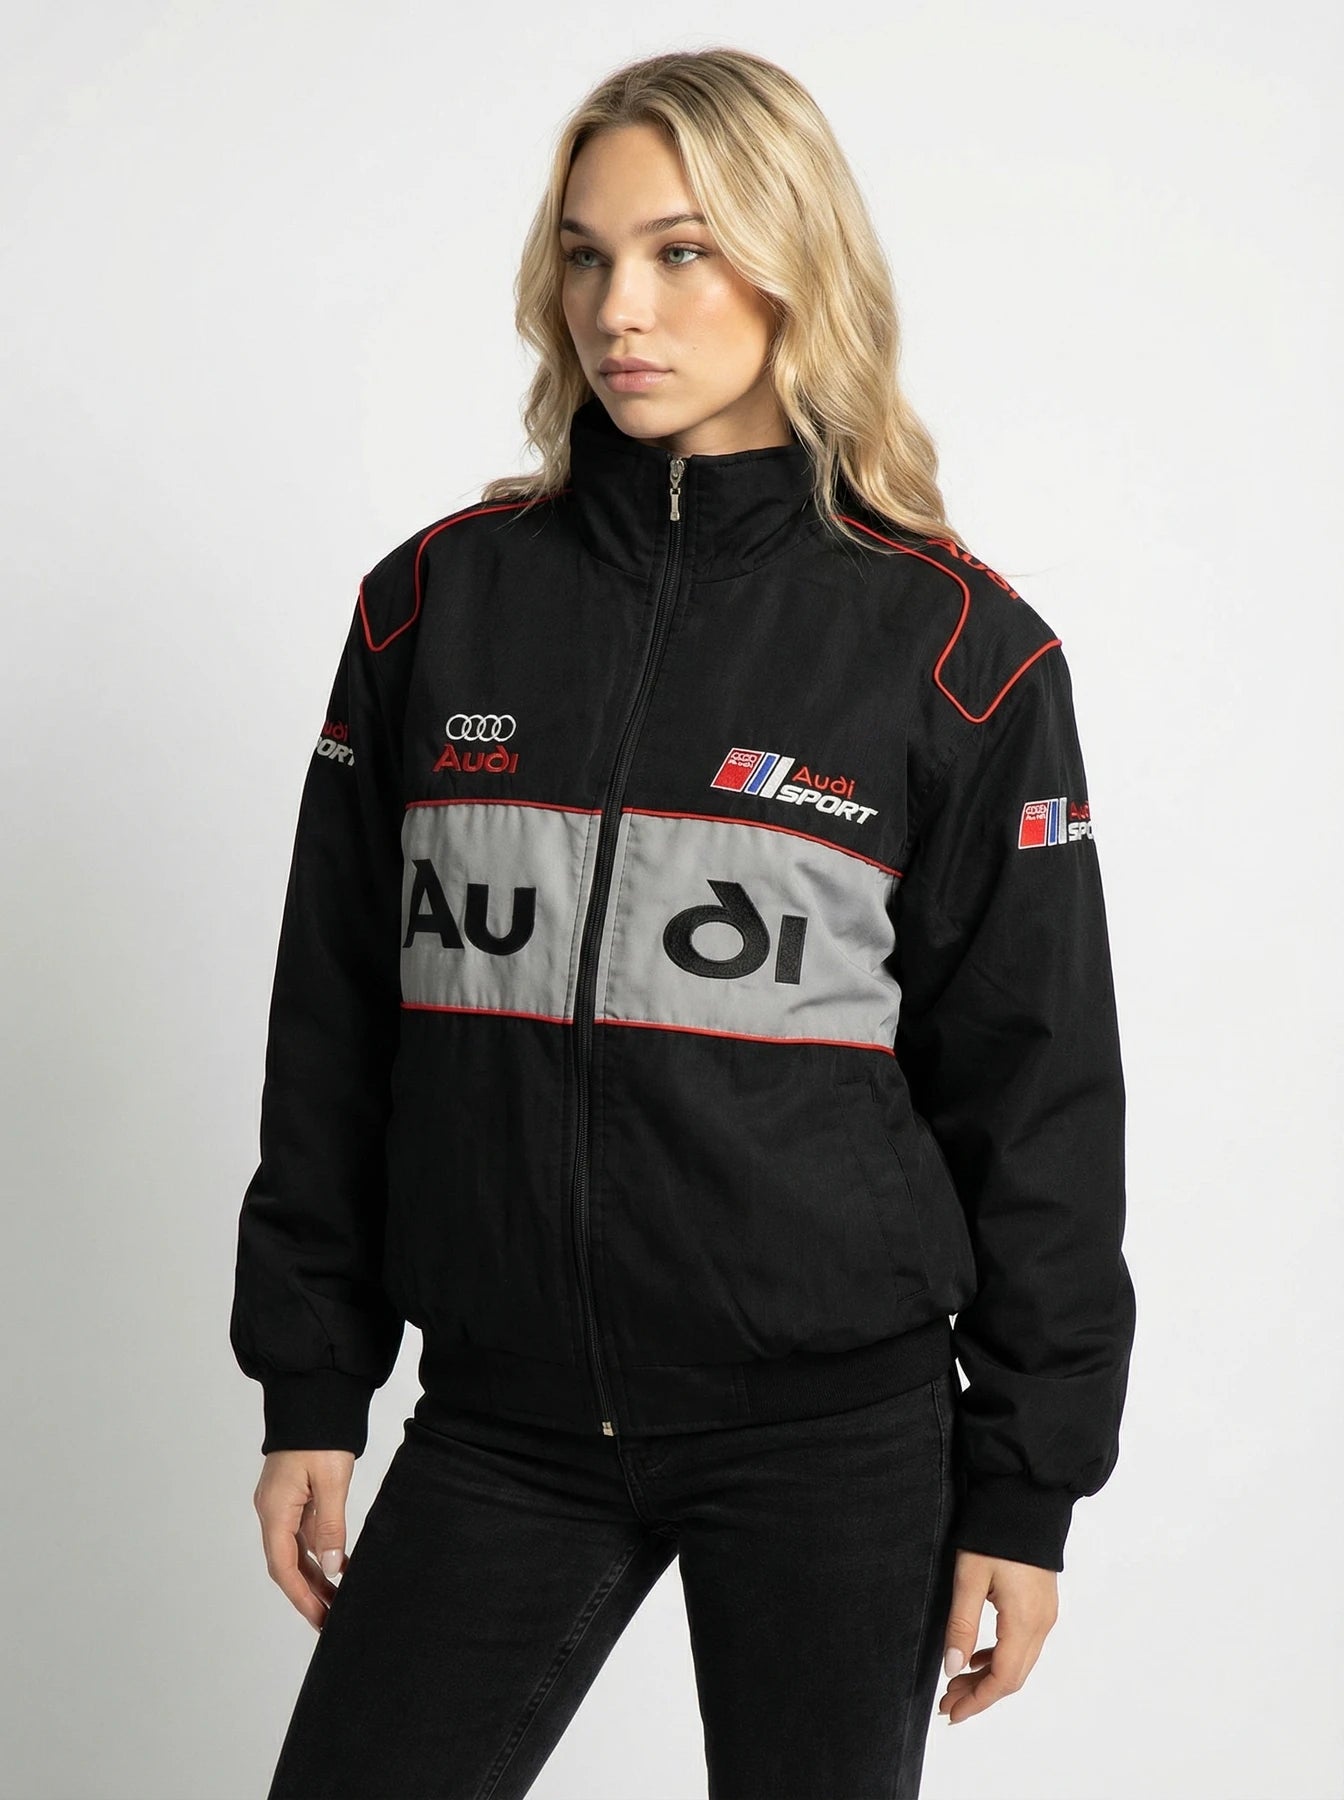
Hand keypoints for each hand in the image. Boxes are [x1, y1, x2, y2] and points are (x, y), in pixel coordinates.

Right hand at [253, 1449, 355, 1630]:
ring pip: (295, 1550)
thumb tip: (332, 1569)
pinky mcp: (293, 1495)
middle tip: (331, 1620)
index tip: (320, 1619)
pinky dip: (319, 1552)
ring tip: (337, 1601)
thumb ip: (330, 1527)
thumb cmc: (320, 1435)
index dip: (301, 1596)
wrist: (314, 1396)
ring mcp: (281, 1503)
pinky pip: (303, 1533)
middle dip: (308, 1593)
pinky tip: (339, 1566)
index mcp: (274, 1509)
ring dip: (315, 1576)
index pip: (283, 1566)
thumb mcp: (331, 1481)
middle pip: (286, 1563)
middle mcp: (272, 1510)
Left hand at [938, 1549, 1058, 1723]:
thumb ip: (962, 1624)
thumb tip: (952, 1668)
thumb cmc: (994, 1534)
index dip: (977, 1701)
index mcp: (1024, 1621)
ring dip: (988, 1677)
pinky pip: (1023, 1645)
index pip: (1003, 1679)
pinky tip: (977, 1657)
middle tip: (947, 1702)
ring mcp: (1045, 1614)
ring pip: (1019, 1662)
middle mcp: (1041, 1624)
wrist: (1025, 1498)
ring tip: (956, 1683)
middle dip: (980, 1694)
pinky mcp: (1041, 1604)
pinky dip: (999, 1658)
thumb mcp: (969, 1577)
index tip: (951, 1713)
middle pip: (1013, 1676)